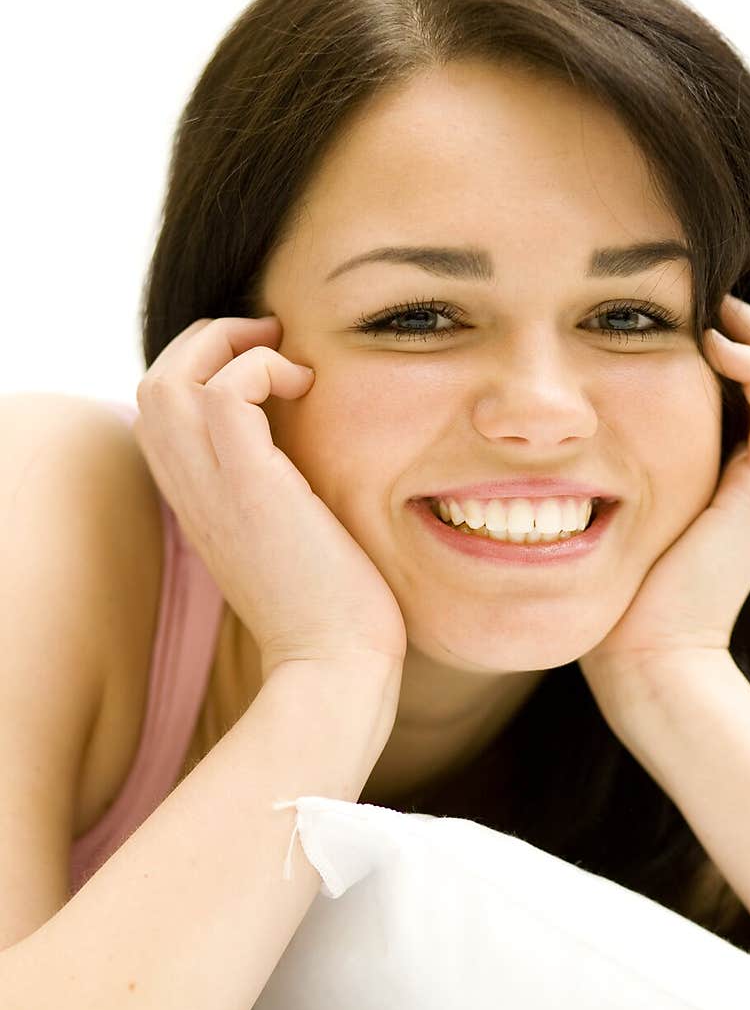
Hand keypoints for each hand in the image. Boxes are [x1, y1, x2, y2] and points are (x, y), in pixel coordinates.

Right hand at [134, 315, 408, 682]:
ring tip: (285, 358)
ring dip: (229, 346)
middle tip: (269, 344)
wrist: (334, 667)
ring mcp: (215, 490)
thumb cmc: (330, 616)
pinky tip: (306, 387)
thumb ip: (277, 500)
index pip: (164, 414)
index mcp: (199, 505)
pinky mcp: (253, 487)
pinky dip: (261, 367)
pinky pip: (228, 391)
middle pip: (155, 383)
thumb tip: (308, 467)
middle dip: (209, 342)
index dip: (203, 372)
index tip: (265, 370)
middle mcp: (193, 494)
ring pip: (173, 378)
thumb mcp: (289, 546)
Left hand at [578, 294, 749, 706]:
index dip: (717, 352)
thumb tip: (543, 448)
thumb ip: (595, 484)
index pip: (739, 398)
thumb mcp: (603, 523)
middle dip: (743, 332)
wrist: (644, 660)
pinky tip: (714, 344)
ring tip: (714, 307)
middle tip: (699, 294)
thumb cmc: (611, 602)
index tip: (667, 320)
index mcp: (719, 485)